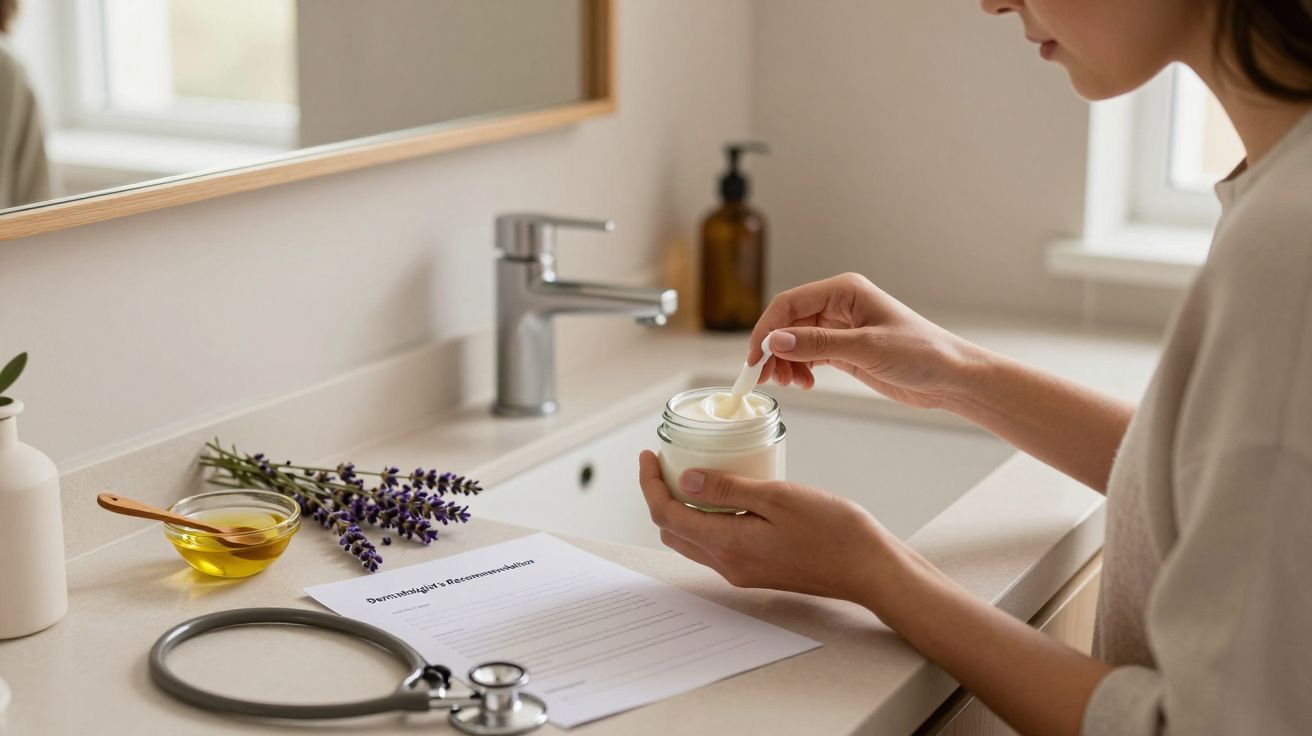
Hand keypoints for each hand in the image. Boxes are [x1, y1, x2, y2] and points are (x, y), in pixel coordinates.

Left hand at [637, 450, 896, 603]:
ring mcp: (742, 571)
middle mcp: (728, 565)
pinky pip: (715, 544)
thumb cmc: (834, 531)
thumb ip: (728, 489)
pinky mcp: (756, 570)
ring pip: (692, 539)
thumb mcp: (778, 497)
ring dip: (682, 509)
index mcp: (728, 545)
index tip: (648, 456)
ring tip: (690, 473)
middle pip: (673, 531)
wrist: (869, 568)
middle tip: (665, 462)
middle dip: (660, 496)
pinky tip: (723, 495)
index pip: (667, 515)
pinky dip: (705, 519)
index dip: (650, 484)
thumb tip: (685, 481)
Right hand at [747, 272, 983, 409]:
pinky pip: (808, 355)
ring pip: (794, 341)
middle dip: (772, 350)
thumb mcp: (867, 348)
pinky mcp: (844, 350)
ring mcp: (840, 328)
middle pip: (787, 323)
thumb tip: (776, 342)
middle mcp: (839, 305)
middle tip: (764, 378)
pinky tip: (804, 384)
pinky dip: (799, 369)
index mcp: (844, 290)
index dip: (766, 330)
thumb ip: (819, 344)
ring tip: (791, 384)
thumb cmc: (921, 353)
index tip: (754, 358)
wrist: (951, 377)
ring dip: (785, 362)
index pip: (789, 304)